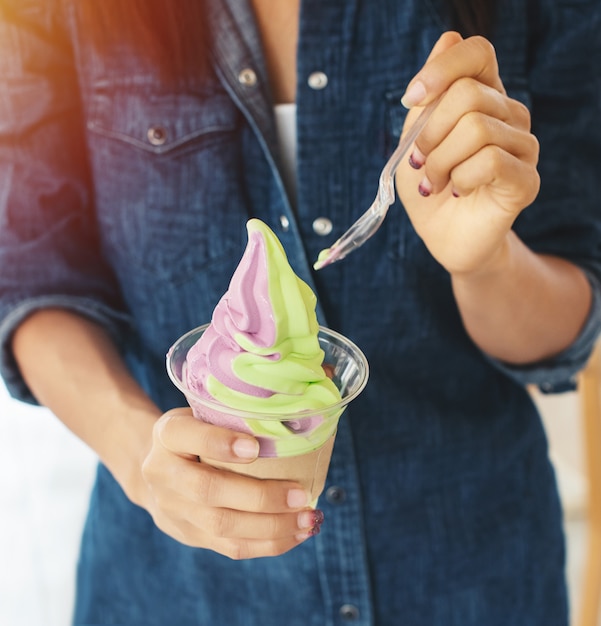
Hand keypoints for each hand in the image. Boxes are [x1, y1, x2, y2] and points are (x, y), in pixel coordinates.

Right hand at [138, 408, 322, 558]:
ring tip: (309, 518)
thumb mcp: (204, 408)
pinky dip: (268, 544)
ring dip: (272, 527)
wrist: (157, 470)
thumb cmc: (197, 430)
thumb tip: (321, 375)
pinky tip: (297, 534)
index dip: (220, 443)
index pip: (185, 435)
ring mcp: (174, 510)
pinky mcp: (191, 536)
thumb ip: (243, 401)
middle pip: (208, 491)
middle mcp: (163, 474)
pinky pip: (230, 547)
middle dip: (259, 497)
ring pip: (222, 526)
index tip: (255, 446)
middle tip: (301, 494)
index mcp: (167, 433)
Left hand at [395, 32, 539, 275]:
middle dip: (429, 133)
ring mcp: (523, 146)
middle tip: (421, 162)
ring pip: (476, 128)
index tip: (411, 99)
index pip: (477, 52)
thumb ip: (430, 97)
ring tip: (435, 183)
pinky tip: (457, 191)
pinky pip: (490, 161)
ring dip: (440, 161)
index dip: (441, 69)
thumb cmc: (429, 187)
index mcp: (484, 97)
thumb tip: (447, 38)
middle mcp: (509, 115)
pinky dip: (460, 178)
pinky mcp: (526, 179)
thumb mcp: (416, 138)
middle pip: (467, 94)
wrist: (443, 237)